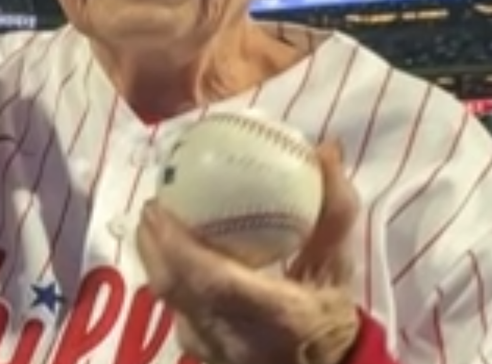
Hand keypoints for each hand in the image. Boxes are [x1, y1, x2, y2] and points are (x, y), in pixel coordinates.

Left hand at [136, 140, 362, 363]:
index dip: (176, 242)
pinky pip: (173, 307)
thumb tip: (327, 148)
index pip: (208, 278)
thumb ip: (334, 212)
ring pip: (166, 298)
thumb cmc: (334, 322)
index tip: (160, 204)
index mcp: (273, 314)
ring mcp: (210, 350)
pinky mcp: (199, 353)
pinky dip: (167, 274)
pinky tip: (170, 250)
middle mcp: (233, 337)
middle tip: (153, 202)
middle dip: (152, 241)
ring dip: (154, 257)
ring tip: (155, 219)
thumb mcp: (340, 270)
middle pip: (173, 286)